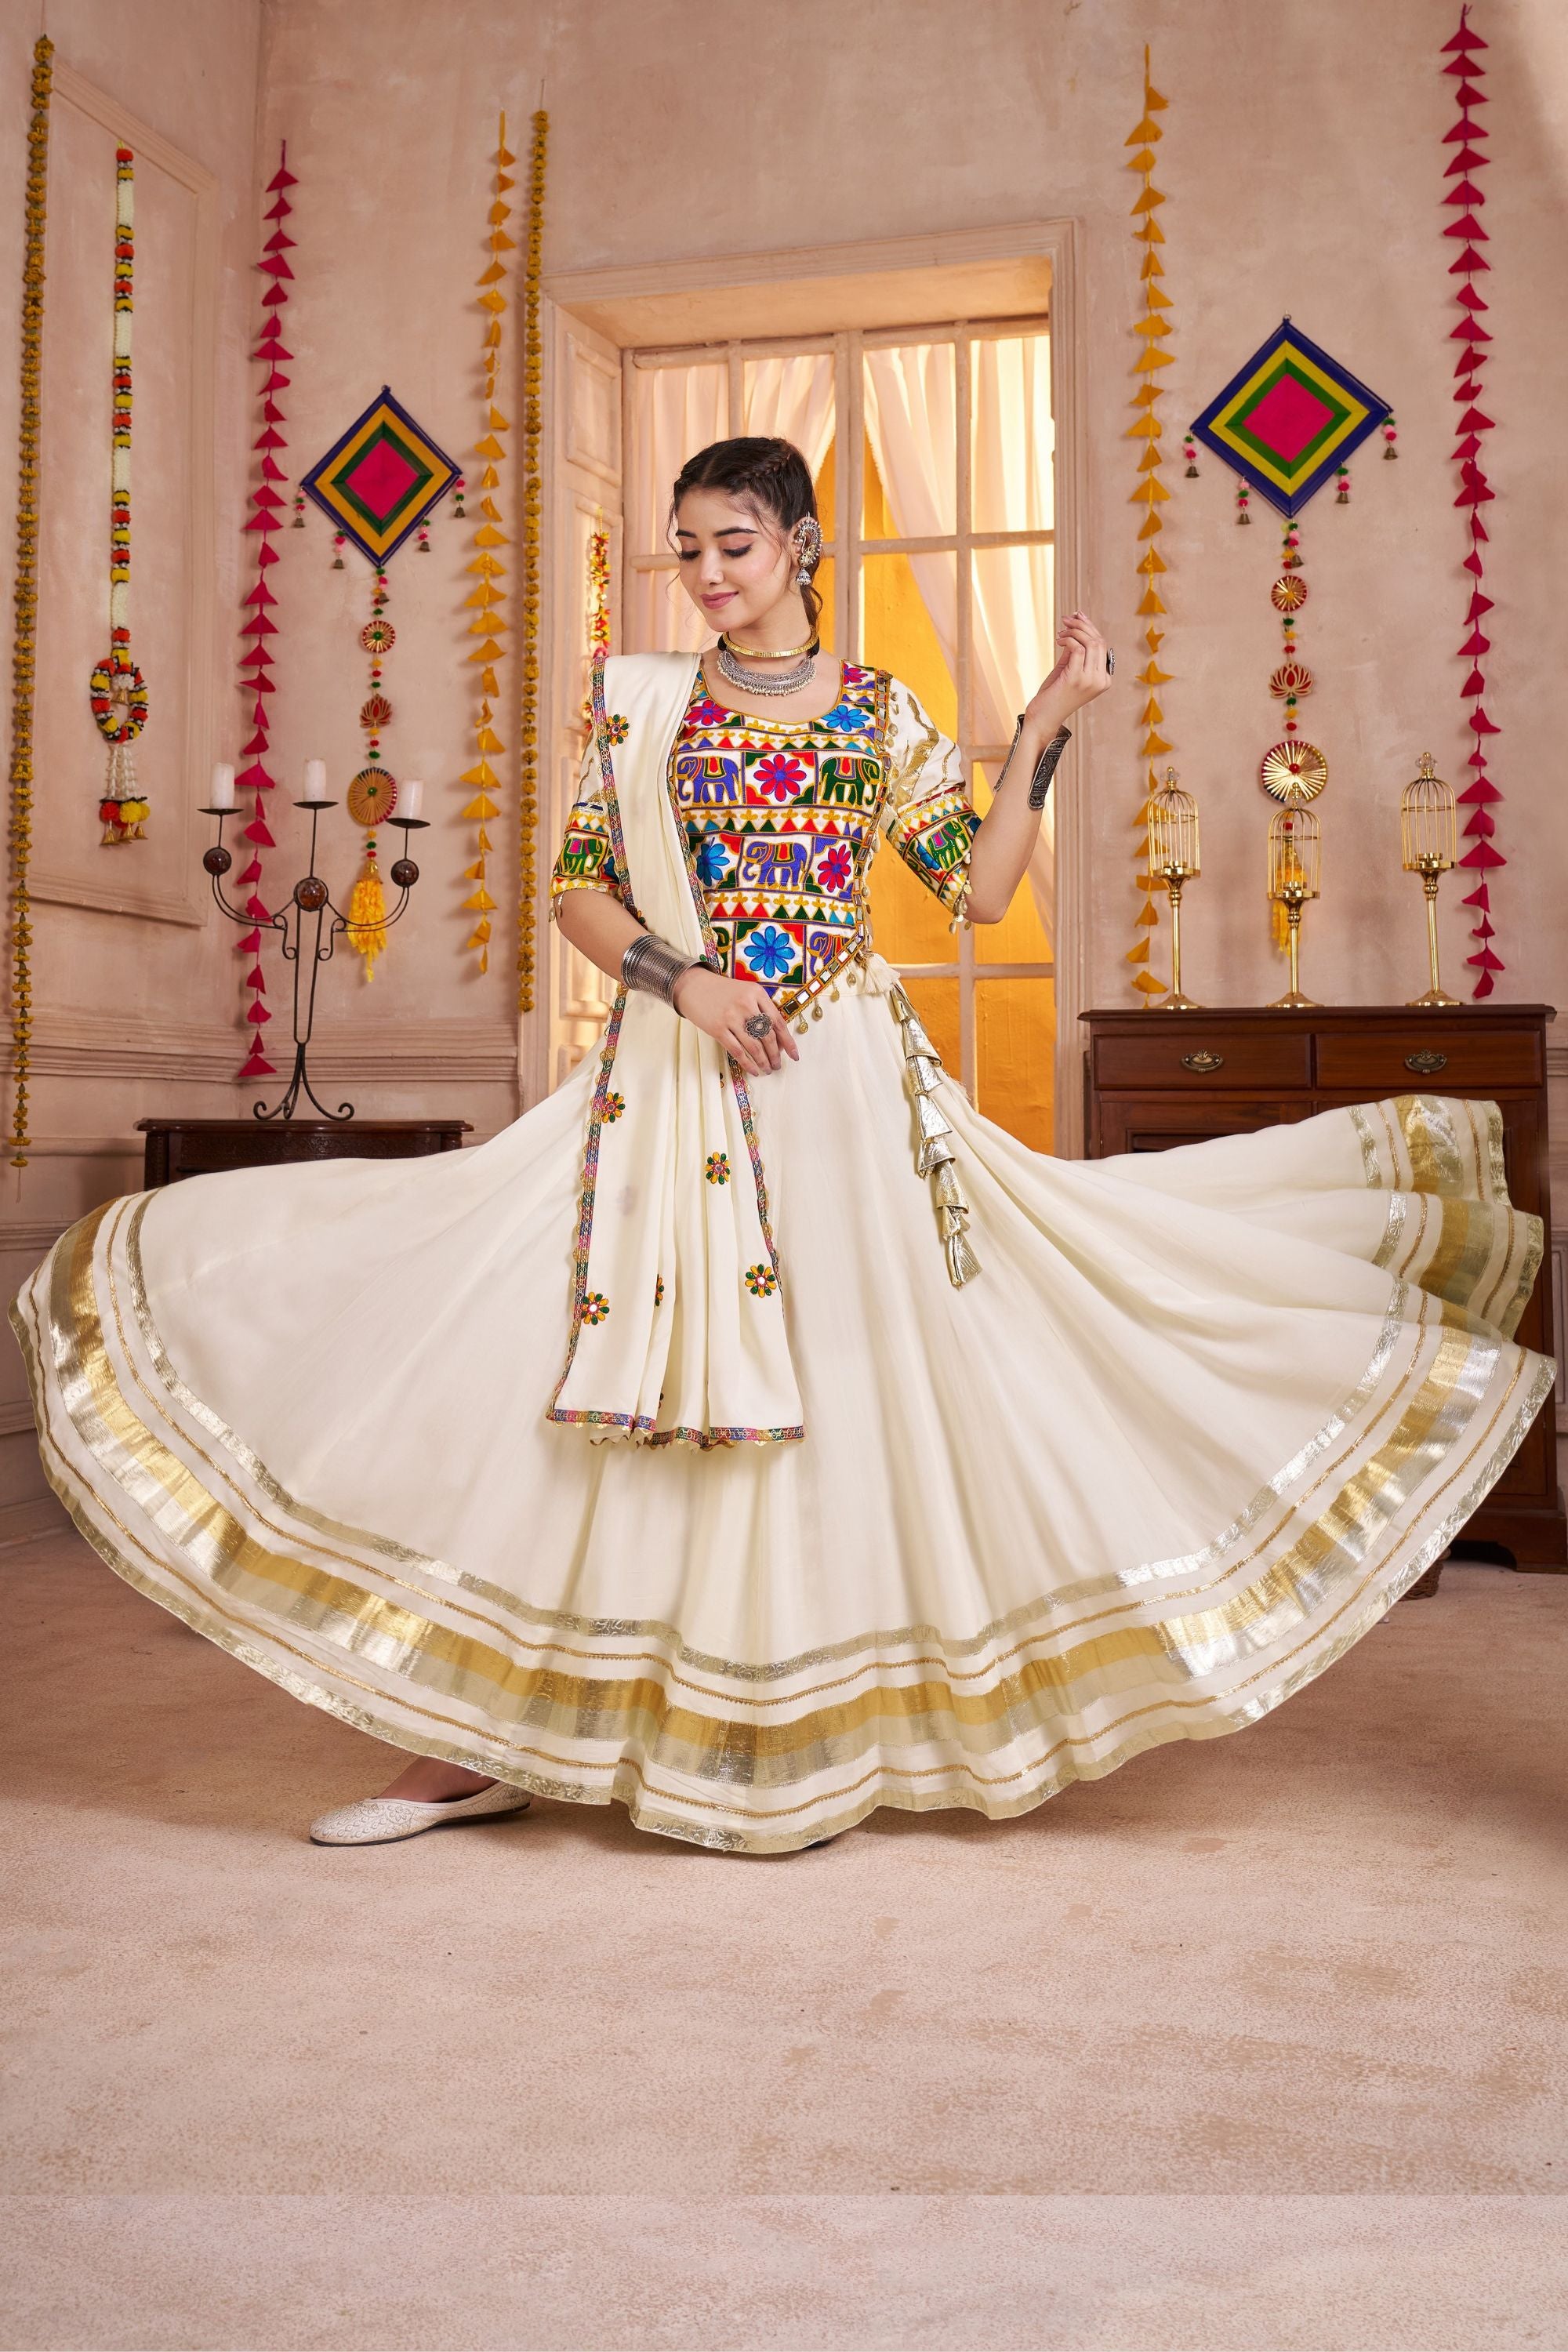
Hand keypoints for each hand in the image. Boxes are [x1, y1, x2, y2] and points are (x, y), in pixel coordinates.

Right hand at [670, 966, 800, 1075]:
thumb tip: (778, 1039)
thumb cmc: (724, 993)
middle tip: (778, 1065)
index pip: (778, 1022)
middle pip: (767, 1036)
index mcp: (757, 993)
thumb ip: (762, 1010)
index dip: (788, 1042)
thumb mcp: (746, 992)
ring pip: (754, 1046)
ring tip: (767, 1069)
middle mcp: (746, 1004)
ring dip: (763, 1061)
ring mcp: (731, 1017)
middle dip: (775, 1055)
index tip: (795, 1055)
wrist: (694, 987)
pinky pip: (737, 1051)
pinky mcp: (718, 1029)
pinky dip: (748, 1063)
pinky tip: (754, 1070)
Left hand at [1025, 611, 1113, 737]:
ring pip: (1090, 643)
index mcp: (1104, 679)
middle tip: (1066, 620)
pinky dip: (1068, 640)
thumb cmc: (1054, 695)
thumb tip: (1077, 625)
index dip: (1090, 627)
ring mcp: (1091, 680)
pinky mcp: (1077, 679)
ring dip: (1074, 631)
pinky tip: (1059, 642)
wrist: (1043, 718)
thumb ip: (1076, 651)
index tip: (1076, 616)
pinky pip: (1077, 649)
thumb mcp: (1069, 669)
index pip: (1103, 645)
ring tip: (1061, 632)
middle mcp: (1101, 680)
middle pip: (1099, 641)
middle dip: (1082, 625)